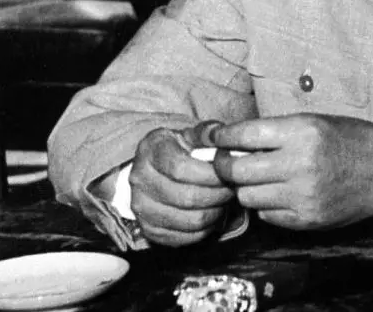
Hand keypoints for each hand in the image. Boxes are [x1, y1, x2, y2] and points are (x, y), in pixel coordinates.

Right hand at [129, 120, 235, 246]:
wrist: (157, 169)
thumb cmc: (181, 148)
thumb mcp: (192, 134)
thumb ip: (208, 134)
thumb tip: (224, 139)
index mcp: (151, 149)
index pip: (181, 168)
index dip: (210, 174)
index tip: (228, 172)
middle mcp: (139, 179)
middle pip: (186, 197)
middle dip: (217, 194)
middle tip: (232, 189)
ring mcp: (141, 207)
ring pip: (188, 220)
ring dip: (214, 213)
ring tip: (225, 200)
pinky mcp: (149, 230)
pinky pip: (183, 238)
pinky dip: (205, 229)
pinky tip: (213, 214)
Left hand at [210, 114, 372, 229]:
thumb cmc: (350, 138)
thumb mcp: (313, 121)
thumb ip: (274, 131)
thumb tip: (231, 139)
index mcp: (302, 131)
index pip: (244, 135)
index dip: (222, 137)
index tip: (215, 137)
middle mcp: (300, 164)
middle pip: (237, 171)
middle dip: (225, 165)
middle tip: (225, 160)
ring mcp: (303, 196)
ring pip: (248, 197)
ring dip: (245, 187)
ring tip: (256, 176)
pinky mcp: (307, 219)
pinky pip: (267, 216)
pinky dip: (266, 204)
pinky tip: (278, 192)